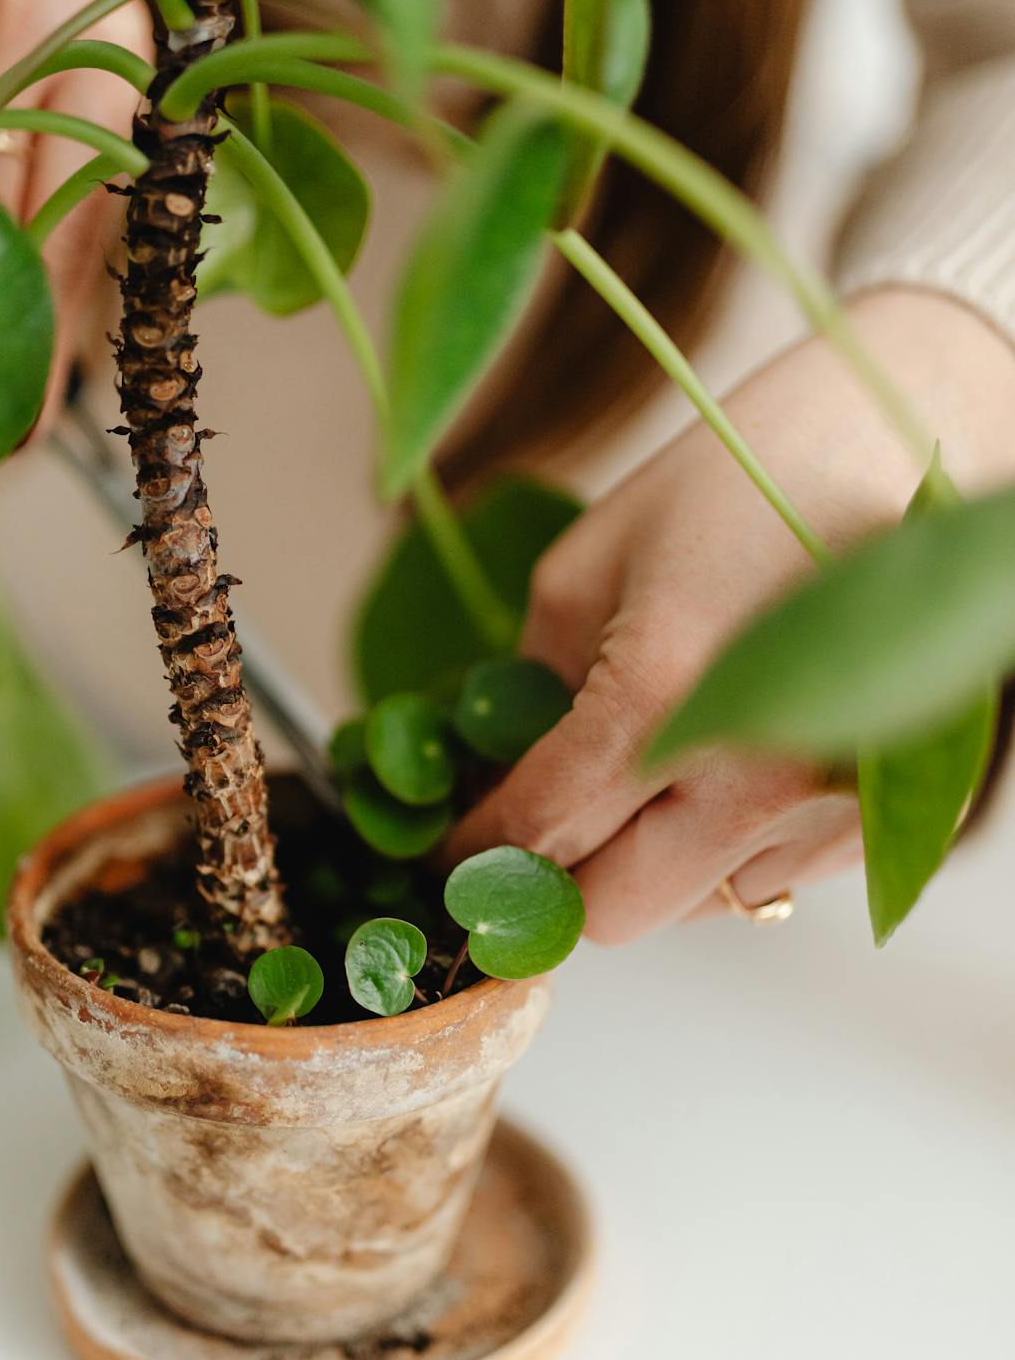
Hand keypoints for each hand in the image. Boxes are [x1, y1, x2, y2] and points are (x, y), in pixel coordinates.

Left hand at [449, 289, 1014, 941]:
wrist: (902, 448)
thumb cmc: (743, 479)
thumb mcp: (591, 560)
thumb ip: (532, 684)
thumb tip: (499, 780)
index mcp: (665, 692)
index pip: (542, 826)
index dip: (481, 851)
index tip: (456, 854)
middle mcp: (755, 770)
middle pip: (615, 911)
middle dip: (561, 880)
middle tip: (542, 832)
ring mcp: (828, 804)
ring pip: (696, 907)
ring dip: (653, 864)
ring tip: (655, 774)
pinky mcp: (878, 816)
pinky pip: (769, 877)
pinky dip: (728, 846)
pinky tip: (733, 763)